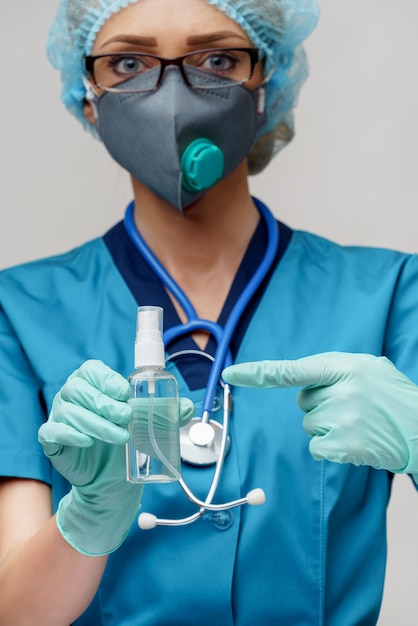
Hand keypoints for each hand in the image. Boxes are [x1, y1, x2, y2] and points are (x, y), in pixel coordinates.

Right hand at [39, 360, 193, 554]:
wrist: (110, 477)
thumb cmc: (125, 440)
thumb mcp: (147, 424)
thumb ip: (166, 413)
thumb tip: (186, 407)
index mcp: (92, 382)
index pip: (92, 370)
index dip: (106, 378)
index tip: (124, 392)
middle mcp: (72, 394)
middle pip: (79, 389)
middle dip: (104, 402)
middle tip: (126, 417)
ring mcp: (59, 415)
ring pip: (69, 410)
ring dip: (96, 423)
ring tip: (120, 436)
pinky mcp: (51, 438)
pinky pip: (52, 430)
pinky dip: (70, 434)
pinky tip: (88, 441)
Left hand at [223, 353, 417, 472]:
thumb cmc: (393, 397)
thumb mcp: (368, 367)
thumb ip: (335, 368)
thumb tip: (302, 378)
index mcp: (344, 366)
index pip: (292, 370)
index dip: (258, 373)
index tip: (230, 374)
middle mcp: (341, 390)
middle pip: (303, 401)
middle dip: (321, 404)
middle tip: (353, 406)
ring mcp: (341, 419)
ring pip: (309, 424)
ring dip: (328, 426)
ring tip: (359, 423)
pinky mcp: (342, 445)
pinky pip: (316, 446)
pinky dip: (331, 447)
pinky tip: (356, 441)